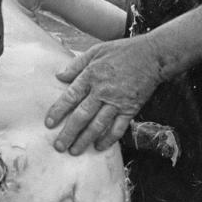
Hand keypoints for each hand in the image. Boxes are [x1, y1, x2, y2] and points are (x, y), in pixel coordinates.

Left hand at [45, 37, 164, 154]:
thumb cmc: (123, 51)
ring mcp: (117, 102)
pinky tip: (99, 147)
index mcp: (91, 76)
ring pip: (97, 125)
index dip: (58, 111)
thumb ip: (76, 64)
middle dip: (69, 133)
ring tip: (74, 151)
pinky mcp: (130, 109)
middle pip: (81, 116)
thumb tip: (58, 76)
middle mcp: (102, 91)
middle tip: (59, 146)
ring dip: (85, 140)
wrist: (152, 56)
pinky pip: (118, 128)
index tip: (49, 124)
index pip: (70, 97)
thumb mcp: (96, 51)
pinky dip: (108, 140)